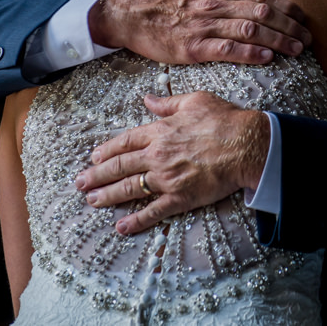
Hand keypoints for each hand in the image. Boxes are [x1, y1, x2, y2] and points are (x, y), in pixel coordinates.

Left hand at [75, 92, 270, 234]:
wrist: (246, 144)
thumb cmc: (224, 120)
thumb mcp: (195, 101)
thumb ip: (168, 102)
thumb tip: (148, 99)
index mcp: (160, 130)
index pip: (125, 141)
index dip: (107, 150)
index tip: (94, 157)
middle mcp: (157, 155)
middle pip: (120, 166)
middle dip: (97, 175)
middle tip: (80, 183)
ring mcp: (166, 178)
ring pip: (129, 189)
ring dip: (107, 196)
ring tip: (92, 201)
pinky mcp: (180, 198)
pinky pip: (153, 211)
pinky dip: (135, 220)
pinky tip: (120, 227)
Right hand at [89, 0, 309, 63]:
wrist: (128, 13)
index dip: (286, 6)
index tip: (303, 16)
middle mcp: (215, 4)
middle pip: (262, 14)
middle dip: (290, 26)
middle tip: (308, 38)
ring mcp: (205, 26)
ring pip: (250, 31)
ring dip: (278, 40)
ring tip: (297, 50)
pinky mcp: (193, 48)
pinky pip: (227, 50)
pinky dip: (250, 53)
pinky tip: (267, 58)